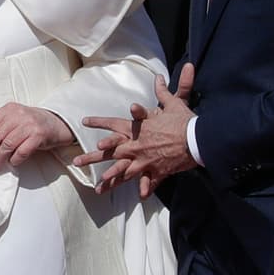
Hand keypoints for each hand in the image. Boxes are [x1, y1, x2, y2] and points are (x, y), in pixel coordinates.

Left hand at [0, 103, 74, 173]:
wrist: (58, 122)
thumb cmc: (34, 123)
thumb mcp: (15, 118)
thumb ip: (0, 127)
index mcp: (8, 109)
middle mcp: (18, 115)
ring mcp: (29, 124)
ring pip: (7, 145)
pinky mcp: (38, 135)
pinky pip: (21, 151)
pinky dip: (15, 159)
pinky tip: (13, 163)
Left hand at [76, 64, 196, 197]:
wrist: (197, 139)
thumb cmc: (184, 121)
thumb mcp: (173, 104)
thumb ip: (163, 92)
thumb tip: (159, 78)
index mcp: (138, 129)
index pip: (113, 123)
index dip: (98, 121)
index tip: (84, 122)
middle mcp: (137, 146)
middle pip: (110, 153)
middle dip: (92, 158)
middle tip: (76, 162)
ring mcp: (146, 160)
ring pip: (124, 171)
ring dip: (111, 179)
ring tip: (99, 186)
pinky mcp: (158, 171)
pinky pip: (149, 182)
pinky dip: (145, 188)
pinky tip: (140, 197)